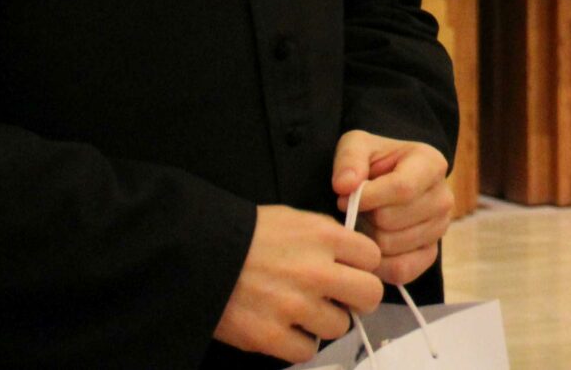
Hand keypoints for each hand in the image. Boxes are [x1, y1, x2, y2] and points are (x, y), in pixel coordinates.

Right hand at [213, 204, 383, 362]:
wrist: (197, 255)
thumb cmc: (244, 234)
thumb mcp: (292, 219)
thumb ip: (327, 236)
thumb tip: (352, 255)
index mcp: (323, 237)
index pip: (372, 257)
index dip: (362, 265)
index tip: (351, 271)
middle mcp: (316, 272)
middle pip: (370, 295)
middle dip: (359, 298)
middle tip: (341, 298)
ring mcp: (295, 307)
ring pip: (340, 326)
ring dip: (324, 322)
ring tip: (303, 312)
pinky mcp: (271, 336)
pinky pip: (307, 350)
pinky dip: (299, 343)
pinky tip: (286, 328)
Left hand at [333, 130, 453, 286]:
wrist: (386, 179)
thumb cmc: (372, 161)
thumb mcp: (357, 146)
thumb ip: (349, 160)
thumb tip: (345, 186)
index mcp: (431, 164)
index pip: (402, 189)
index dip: (367, 198)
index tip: (343, 197)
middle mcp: (443, 197)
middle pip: (392, 221)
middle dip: (364, 218)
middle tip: (355, 211)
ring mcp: (440, 228)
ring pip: (391, 247)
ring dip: (367, 239)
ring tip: (363, 223)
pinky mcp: (430, 254)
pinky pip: (402, 270)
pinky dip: (378, 264)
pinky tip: (369, 246)